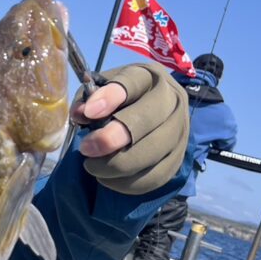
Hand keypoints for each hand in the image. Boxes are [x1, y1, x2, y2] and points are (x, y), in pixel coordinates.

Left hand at [71, 62, 188, 194]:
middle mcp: (171, 100)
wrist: (152, 117)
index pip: (131, 83)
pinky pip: (156, 176)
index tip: (87, 114)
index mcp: (149, 77)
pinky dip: (128, 183)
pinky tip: (108, 179)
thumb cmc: (118, 101)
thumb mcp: (100, 91)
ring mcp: (180, 130)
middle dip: (110, 139)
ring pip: (152, 152)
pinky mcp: (180, 157)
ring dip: (117, 165)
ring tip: (92, 167)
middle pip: (146, 121)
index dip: (109, 98)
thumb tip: (80, 114)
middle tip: (86, 149)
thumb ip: (88, 100)